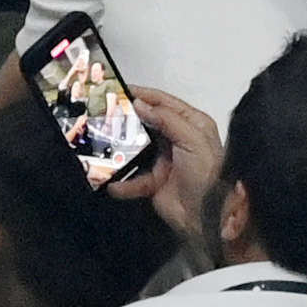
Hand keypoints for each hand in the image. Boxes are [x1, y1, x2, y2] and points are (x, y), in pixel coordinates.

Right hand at [115, 86, 226, 250]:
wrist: (207, 217)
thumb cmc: (206, 173)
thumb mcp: (192, 140)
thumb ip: (166, 119)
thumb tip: (138, 103)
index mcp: (192, 124)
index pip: (164, 102)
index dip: (142, 94)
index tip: (117, 89)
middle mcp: (177, 138)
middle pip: (146, 122)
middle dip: (125, 119)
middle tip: (101, 112)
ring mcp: (164, 159)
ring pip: (136, 148)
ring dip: (120, 149)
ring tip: (99, 144)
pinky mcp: (154, 180)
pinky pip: (134, 177)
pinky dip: (123, 181)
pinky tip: (113, 183)